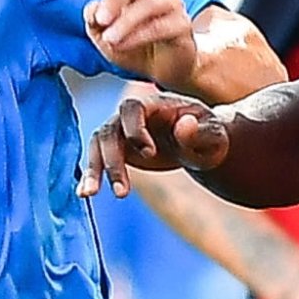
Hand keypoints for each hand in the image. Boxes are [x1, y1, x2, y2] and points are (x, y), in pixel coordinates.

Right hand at [82, 86, 229, 196]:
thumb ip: (201, 132)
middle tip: (122, 192)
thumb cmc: (210, 136)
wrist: (201, 144)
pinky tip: (84, 193)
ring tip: (90, 194)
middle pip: (110, 130)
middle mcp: (133, 115)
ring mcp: (122, 131)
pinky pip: (97, 159)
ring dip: (94, 169)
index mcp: (156, 104)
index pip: (133, 108)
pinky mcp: (118, 149)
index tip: (149, 153)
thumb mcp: (214, 135)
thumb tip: (184, 126)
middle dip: (112, 159)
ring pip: (98, 144)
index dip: (135, 129)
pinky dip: (91, 175)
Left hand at [83, 0, 201, 85]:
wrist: (163, 71)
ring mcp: (172, 5)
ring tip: (109, 39)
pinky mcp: (182, 25)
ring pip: (150, 4)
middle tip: (101, 19)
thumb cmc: (135, 47)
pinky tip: (123, 46)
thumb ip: (95, 22)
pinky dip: (138, 36)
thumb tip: (92, 11)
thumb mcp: (105, 37)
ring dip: (126, 21)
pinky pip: (160, 26)